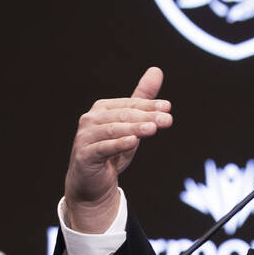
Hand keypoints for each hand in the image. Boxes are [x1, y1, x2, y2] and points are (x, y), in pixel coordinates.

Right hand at [64, 66, 172, 232]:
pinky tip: (132, 142)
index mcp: (103, 109)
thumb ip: (142, 100)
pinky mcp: (85, 155)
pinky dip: (118, 144)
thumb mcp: (132, 126)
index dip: (149, 106)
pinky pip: (103, 147)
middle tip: (167, 120)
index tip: (168, 108)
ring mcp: (86, 137)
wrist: (93, 184)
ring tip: (152, 129)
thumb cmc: (113, 152)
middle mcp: (91, 119)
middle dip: (146, 117)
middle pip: (123, 115)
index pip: (129, 104)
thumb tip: (156, 70)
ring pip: (114, 130)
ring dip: (134, 129)